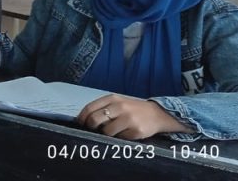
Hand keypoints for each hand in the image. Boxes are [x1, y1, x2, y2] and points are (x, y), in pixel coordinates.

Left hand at [77, 94, 191, 139]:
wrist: (157, 114)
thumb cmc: (132, 109)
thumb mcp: (117, 102)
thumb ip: (102, 108)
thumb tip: (84, 120)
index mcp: (112, 98)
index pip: (89, 108)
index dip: (82, 118)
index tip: (80, 124)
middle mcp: (120, 107)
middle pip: (95, 120)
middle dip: (91, 127)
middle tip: (94, 130)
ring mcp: (129, 119)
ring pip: (106, 131)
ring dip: (106, 134)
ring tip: (113, 131)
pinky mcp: (136, 130)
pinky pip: (120, 138)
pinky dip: (119, 137)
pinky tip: (125, 133)